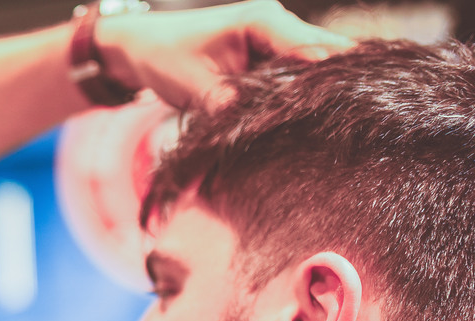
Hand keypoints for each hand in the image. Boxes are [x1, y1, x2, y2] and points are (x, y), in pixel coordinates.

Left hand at [97, 0, 352, 108]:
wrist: (141, 47)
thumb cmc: (163, 57)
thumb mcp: (194, 86)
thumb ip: (227, 106)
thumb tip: (256, 133)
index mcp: (263, 20)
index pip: (314, 50)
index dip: (331, 82)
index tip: (344, 113)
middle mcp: (276, 24)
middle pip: (324, 56)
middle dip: (332, 89)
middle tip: (346, 126)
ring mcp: (275, 39)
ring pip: (312, 67)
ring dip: (317, 95)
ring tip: (332, 128)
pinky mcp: (267, 56)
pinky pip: (294, 75)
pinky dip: (298, 97)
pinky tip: (306, 122)